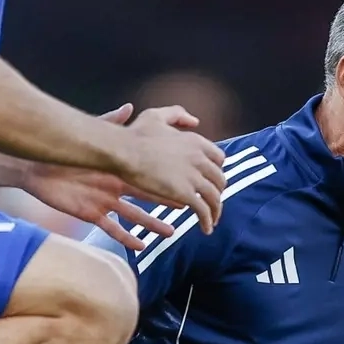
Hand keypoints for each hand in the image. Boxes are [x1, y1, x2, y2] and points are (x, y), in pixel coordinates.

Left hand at [22, 105, 177, 252]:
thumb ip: (111, 122)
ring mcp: (104, 202)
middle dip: (166, 203)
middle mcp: (115, 187)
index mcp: (117, 169)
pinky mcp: (91, 215)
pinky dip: (126, 238)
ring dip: (152, 225)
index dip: (166, 179)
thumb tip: (130, 107)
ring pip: (134, 217)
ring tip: (170, 233)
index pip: (147, 175)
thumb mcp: (91, 136)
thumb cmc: (64, 152)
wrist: (37, 169)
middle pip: (146, 198)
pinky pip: (112, 230)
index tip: (185, 181)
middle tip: (189, 208)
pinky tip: (141, 247)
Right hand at [120, 107, 226, 233]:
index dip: (215, 170)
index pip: (218, 158)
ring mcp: (194, 176)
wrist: (124, 151)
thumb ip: (176, 115)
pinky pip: (203, 210)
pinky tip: (206, 228)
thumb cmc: (134, 134)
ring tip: (212, 220)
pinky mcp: (185, 194)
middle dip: (218, 191)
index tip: (210, 179)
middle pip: (219, 179)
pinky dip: (208, 221)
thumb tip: (194, 121)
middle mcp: (200, 158)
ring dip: (216, 210)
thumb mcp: (157, 116)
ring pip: (214, 197)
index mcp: (195, 141)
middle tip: (212, 201)